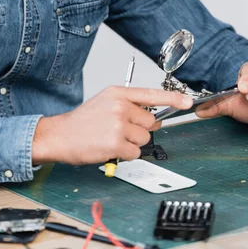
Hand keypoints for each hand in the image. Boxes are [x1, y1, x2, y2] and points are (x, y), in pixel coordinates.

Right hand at [31, 86, 192, 164]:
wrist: (60, 135)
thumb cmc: (82, 121)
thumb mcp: (105, 102)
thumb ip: (129, 106)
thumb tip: (153, 119)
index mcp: (118, 93)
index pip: (152, 94)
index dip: (173, 98)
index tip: (187, 102)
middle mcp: (120, 106)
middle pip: (150, 123)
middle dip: (139, 130)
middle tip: (119, 130)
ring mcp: (118, 125)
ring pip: (143, 139)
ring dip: (131, 144)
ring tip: (111, 139)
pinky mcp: (115, 143)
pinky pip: (135, 153)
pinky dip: (125, 155)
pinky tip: (109, 148)